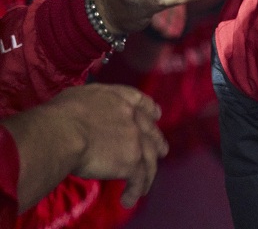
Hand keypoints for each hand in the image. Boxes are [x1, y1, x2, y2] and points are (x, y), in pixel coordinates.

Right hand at [2, 83, 166, 210]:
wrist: (61, 133)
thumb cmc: (59, 115)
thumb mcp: (79, 95)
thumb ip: (93, 101)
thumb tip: (86, 109)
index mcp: (119, 99)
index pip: (141, 102)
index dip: (150, 110)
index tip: (156, 115)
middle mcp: (132, 117)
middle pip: (151, 131)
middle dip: (157, 142)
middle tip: (161, 151)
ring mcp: (134, 139)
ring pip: (149, 158)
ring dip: (149, 172)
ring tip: (146, 185)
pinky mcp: (131, 161)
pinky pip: (139, 178)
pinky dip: (135, 190)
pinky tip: (128, 200)